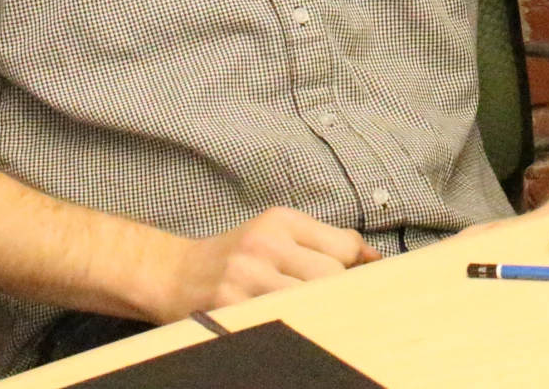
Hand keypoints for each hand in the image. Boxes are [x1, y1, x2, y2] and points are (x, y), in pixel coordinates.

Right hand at [158, 208, 379, 317]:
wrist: (172, 275)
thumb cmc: (236, 257)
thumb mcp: (276, 234)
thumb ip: (326, 242)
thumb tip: (376, 259)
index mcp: (280, 220)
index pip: (344, 246)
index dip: (357, 268)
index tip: (360, 282)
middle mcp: (263, 243)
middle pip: (331, 275)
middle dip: (336, 292)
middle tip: (328, 304)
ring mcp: (246, 277)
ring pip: (310, 299)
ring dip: (316, 312)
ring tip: (310, 315)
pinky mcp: (232, 307)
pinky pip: (282, 321)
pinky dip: (293, 326)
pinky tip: (290, 327)